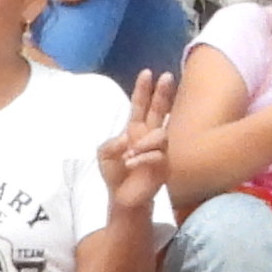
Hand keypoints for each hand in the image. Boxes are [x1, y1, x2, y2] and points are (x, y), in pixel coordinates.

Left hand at [98, 68, 177, 207]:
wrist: (122, 198)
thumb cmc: (115, 174)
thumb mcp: (104, 154)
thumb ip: (112, 143)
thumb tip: (129, 138)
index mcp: (135, 130)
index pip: (140, 106)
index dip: (143, 90)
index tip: (146, 73)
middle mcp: (149, 137)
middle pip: (159, 110)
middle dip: (163, 93)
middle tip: (167, 75)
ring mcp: (159, 151)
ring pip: (161, 135)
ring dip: (145, 142)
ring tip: (130, 154)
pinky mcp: (163, 166)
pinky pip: (157, 156)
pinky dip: (142, 158)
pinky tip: (131, 163)